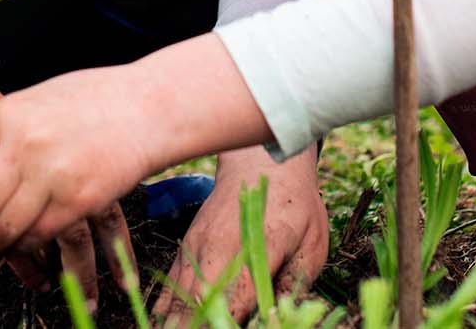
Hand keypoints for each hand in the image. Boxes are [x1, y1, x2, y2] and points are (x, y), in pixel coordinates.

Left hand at [0, 66, 155, 260]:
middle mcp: (22, 145)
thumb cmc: (88, 102)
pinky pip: (37, 237)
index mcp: (5, 117)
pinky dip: (26, 245)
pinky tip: (27, 241)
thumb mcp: (32, 102)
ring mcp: (51, 174)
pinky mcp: (78, 201)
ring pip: (3, 228)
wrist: (143, 107)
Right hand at [156, 147, 328, 319]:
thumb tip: (278, 318)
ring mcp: (197, 247)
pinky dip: (165, 307)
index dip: (230, 326)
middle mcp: (218, 250)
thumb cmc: (294, 206)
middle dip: (195, 326)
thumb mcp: (312, 243)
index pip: (236, 304)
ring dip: (176, 322)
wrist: (260, 163)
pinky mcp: (187, 246)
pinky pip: (170, 283)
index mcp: (254, 251)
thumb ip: (296, 283)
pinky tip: (164, 324)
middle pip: (197, 303)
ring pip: (178, 296)